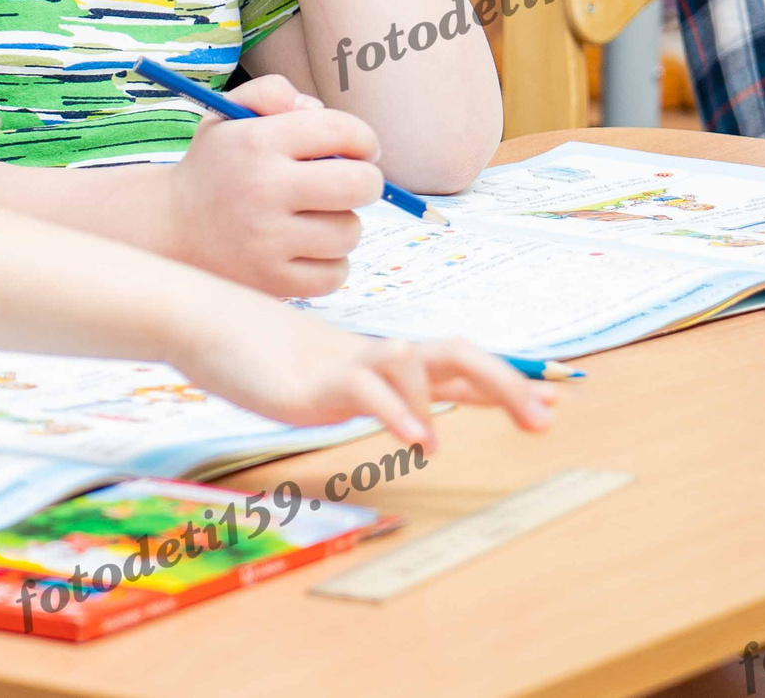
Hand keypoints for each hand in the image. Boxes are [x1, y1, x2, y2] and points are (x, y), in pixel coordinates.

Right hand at [163, 74, 382, 296]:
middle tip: (352, 183)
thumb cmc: (214, 165)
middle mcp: (264, 188)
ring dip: (342, 223)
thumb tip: (317, 111)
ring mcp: (267, 240)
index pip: (340, 130)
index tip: (361, 149)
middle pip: (360, 184)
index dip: (363, 138)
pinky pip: (335, 274)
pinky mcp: (271, 281)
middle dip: (368, 181)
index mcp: (257, 141)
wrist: (168, 226)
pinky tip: (307, 248)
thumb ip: (272, 92)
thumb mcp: (228, 114)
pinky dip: (330, 262)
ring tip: (315, 217)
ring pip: (350, 231)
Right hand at [169, 306, 555, 446]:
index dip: (510, 381)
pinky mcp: (316, 382)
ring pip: (415, 363)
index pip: (461, 366)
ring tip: (440, 444)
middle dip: (507, 384)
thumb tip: (424, 420)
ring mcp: (348, 365)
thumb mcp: (334, 380)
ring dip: (441, 400)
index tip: (555, 398)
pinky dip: (397, 414)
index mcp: (386, 359)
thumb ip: (380, 394)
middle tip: (547, 417)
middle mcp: (378, 357)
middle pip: (458, 356)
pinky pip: (367, 392)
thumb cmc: (268, 353)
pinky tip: (416, 440)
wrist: (208, 320)